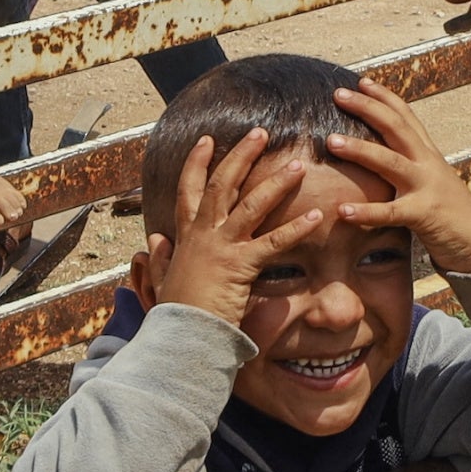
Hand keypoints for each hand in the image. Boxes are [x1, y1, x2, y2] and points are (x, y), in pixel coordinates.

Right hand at [136, 131, 323, 332]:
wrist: (178, 340)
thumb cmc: (174, 316)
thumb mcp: (162, 283)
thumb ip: (160, 261)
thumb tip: (154, 240)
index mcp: (185, 238)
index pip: (189, 191)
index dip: (197, 163)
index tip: (207, 140)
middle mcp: (202, 236)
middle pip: (221, 184)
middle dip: (241, 155)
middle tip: (260, 132)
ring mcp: (220, 248)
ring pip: (250, 204)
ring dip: (276, 182)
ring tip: (298, 164)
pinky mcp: (239, 267)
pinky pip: (274, 243)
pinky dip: (296, 228)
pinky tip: (316, 216)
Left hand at [325, 80, 470, 277]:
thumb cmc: (454, 219)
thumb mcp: (434, 185)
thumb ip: (413, 170)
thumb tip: (387, 162)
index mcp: (430, 156)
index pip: (407, 118)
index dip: (385, 97)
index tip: (361, 82)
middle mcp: (429, 165)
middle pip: (396, 127)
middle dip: (367, 108)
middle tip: (338, 94)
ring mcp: (428, 187)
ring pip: (390, 162)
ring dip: (359, 149)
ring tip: (331, 140)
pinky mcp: (425, 215)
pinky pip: (390, 212)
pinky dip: (366, 212)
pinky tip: (343, 210)